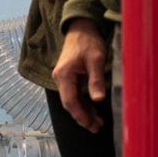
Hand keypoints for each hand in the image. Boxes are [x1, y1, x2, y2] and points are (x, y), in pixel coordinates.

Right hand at [52, 18, 107, 132]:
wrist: (80, 29)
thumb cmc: (88, 42)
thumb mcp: (96, 60)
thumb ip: (95, 81)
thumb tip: (97, 100)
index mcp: (64, 76)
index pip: (70, 101)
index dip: (80, 115)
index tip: (91, 124)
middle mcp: (60, 79)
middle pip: (69, 104)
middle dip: (82, 117)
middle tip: (96, 127)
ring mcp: (63, 79)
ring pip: (72, 100)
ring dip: (84, 111)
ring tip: (97, 122)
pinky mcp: (68, 77)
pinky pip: (74, 94)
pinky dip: (83, 103)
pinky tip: (92, 109)